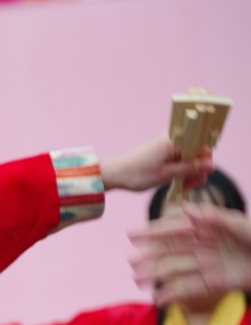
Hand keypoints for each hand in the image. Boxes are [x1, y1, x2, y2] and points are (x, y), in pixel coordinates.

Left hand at [99, 134, 213, 192]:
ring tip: (182, 186)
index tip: (197, 178)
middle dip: (197, 170)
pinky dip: (180, 169)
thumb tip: (211, 166)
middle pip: (197, 152)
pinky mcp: (161, 151)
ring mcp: (166, 144)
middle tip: (188, 186)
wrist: (112, 174)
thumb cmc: (137, 174)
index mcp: (174, 140)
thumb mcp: (166, 174)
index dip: (204, 163)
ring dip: (189, 172)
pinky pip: (179, 158)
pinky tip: (177, 181)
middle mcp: (172, 138)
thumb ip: (190, 169)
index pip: (202, 146)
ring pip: (188, 156)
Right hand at [130, 203, 250, 303]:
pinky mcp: (214, 283)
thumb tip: (184, 209)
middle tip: (131, 263)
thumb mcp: (239, 224)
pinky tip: (159, 299)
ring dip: (156, 275)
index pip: (174, 230)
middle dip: (149, 257)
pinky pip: (190, 289)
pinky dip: (174, 295)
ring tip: (138, 280)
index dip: (153, 232)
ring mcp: (206, 265)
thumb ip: (213, 217)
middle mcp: (202, 247)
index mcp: (206, 229)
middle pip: (170, 252)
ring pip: (175, 270)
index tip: (131, 235)